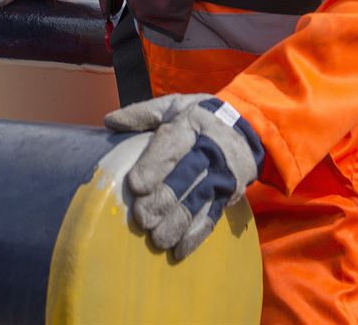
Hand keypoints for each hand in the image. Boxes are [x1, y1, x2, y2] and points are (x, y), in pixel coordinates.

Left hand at [103, 94, 263, 259]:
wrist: (247, 129)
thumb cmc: (200, 118)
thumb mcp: (174, 106)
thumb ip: (143, 113)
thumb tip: (110, 121)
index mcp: (191, 124)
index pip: (172, 146)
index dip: (154, 166)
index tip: (135, 185)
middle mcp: (210, 149)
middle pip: (186, 177)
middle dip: (164, 199)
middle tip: (142, 218)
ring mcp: (222, 174)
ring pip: (199, 200)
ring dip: (178, 223)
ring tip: (158, 239)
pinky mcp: (229, 194)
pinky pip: (213, 216)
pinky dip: (196, 235)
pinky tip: (179, 250)